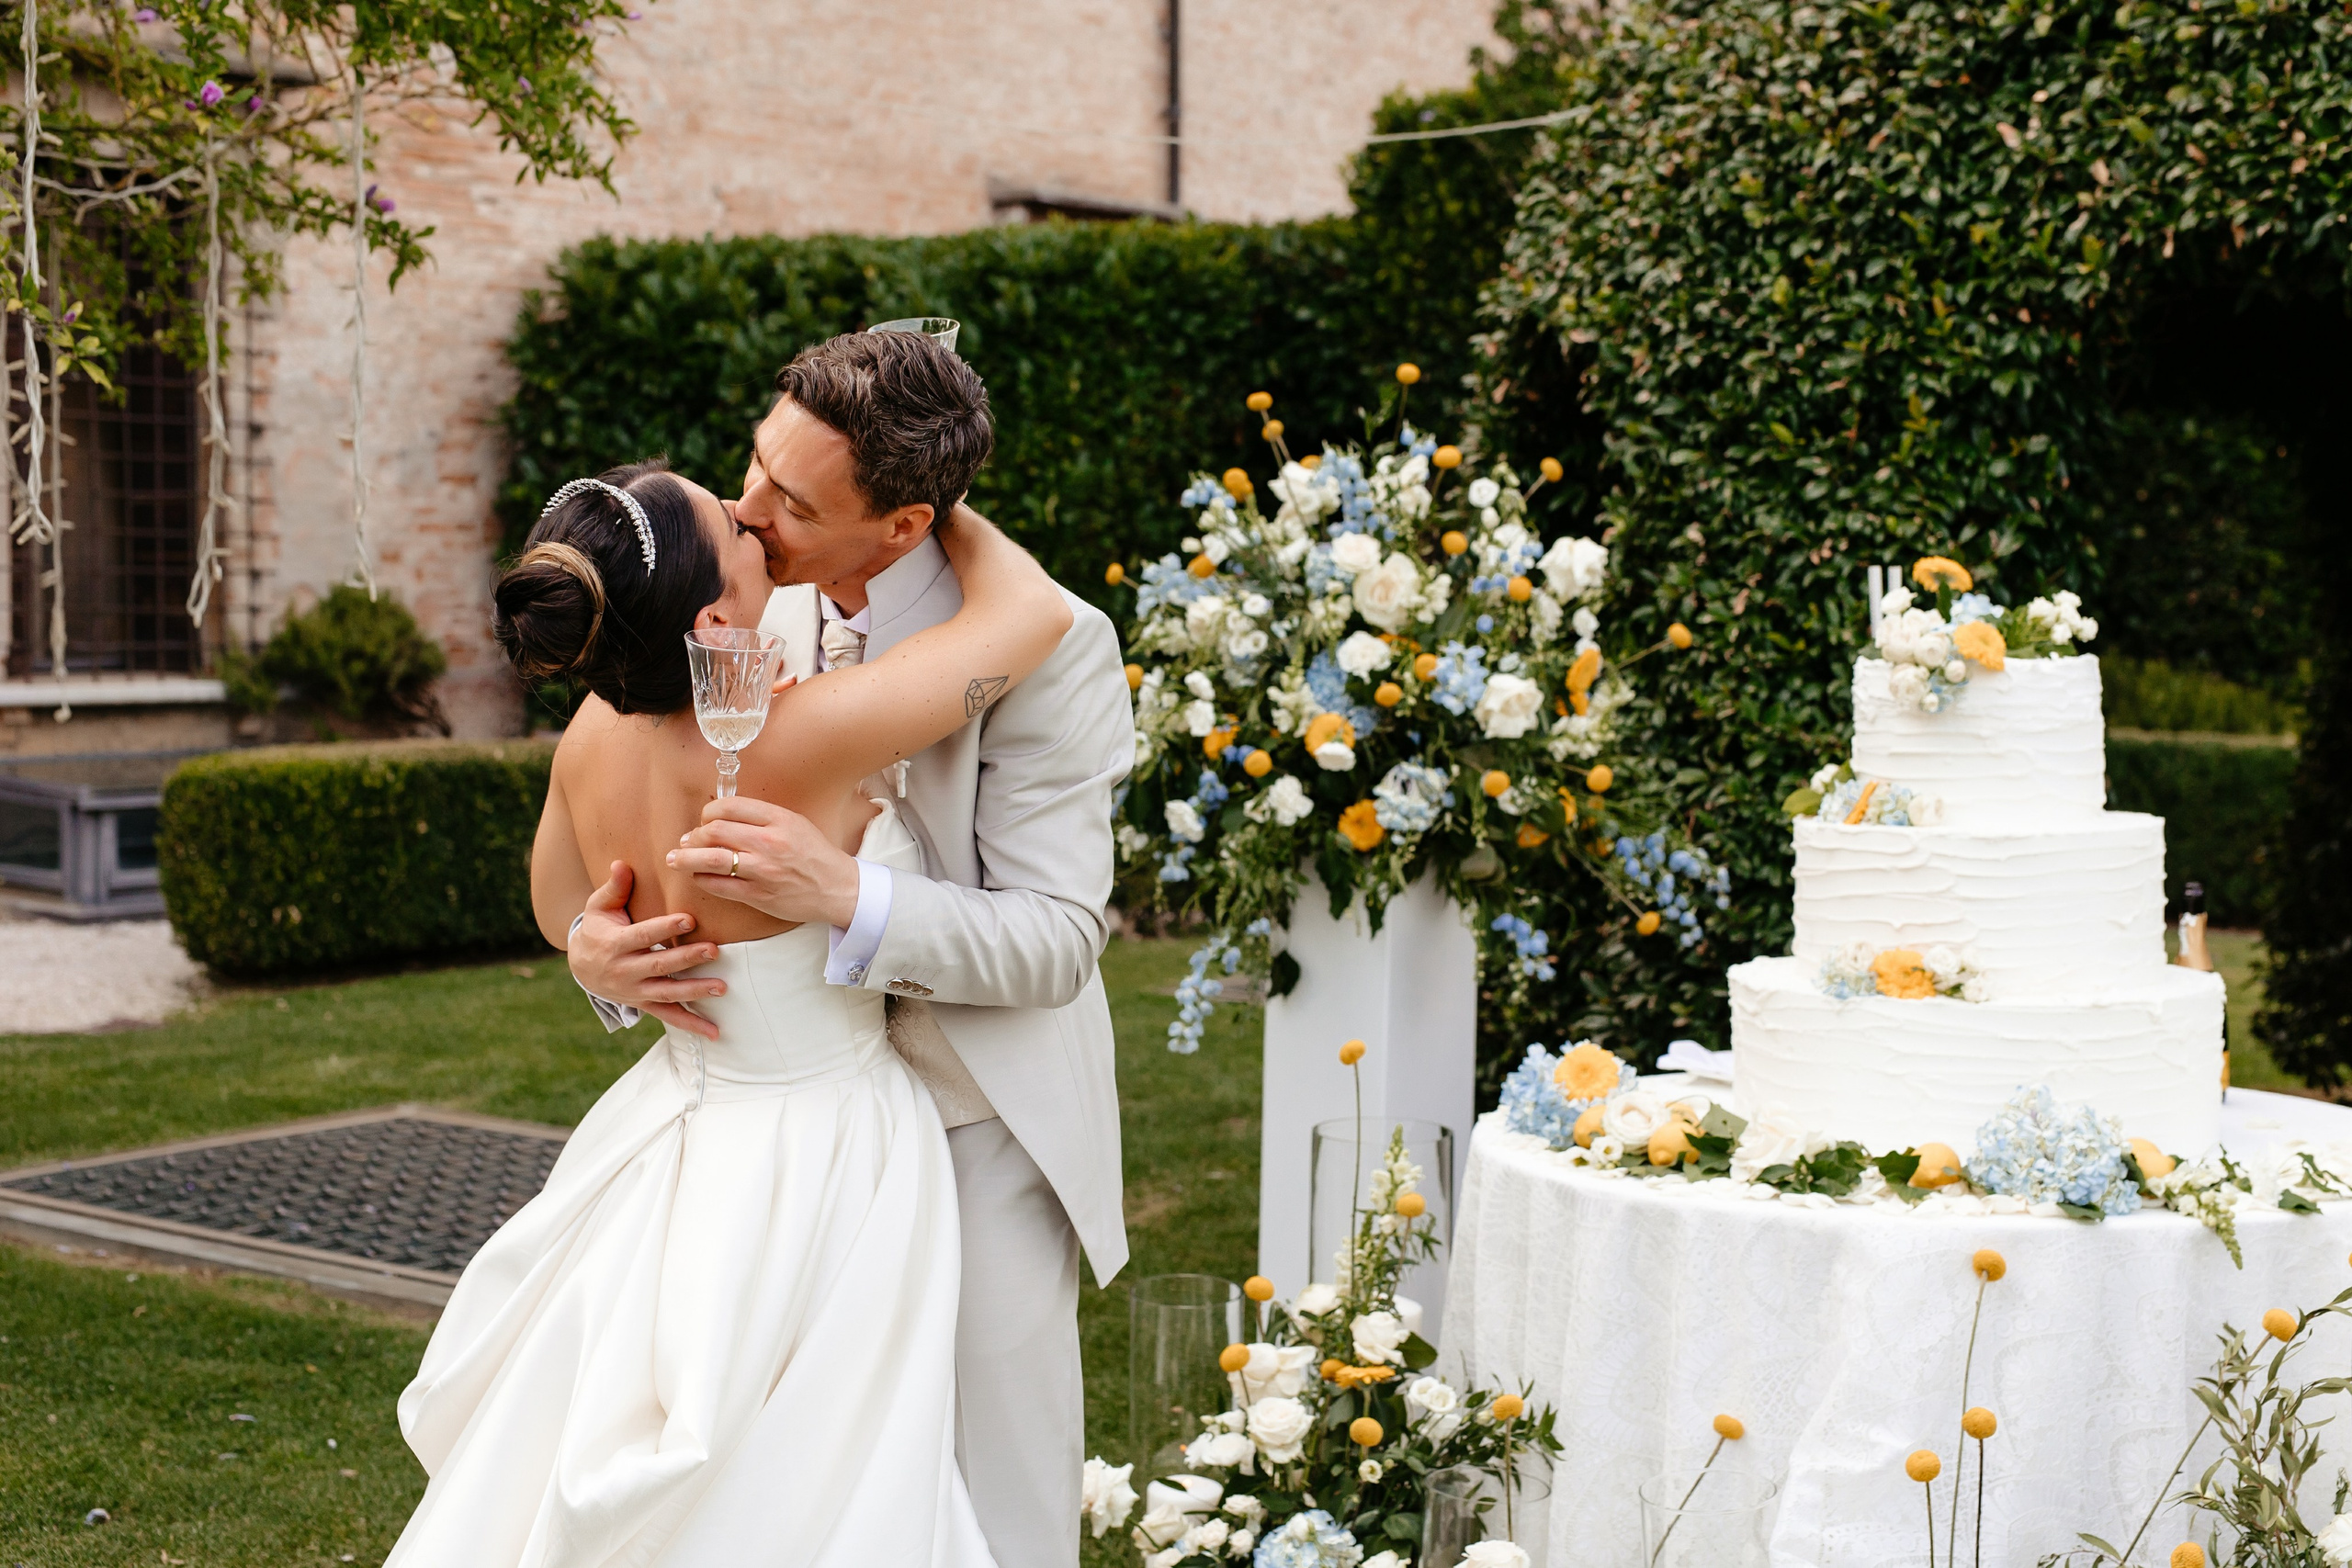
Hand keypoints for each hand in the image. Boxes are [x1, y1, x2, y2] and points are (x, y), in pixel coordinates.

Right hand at [567, 861, 724, 1039]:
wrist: (582, 967)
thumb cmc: (597, 928)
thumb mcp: (599, 907)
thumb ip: (614, 887)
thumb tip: (622, 863)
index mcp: (614, 944)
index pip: (642, 936)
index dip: (665, 928)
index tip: (689, 919)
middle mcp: (624, 971)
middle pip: (659, 965)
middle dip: (687, 959)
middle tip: (715, 950)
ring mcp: (635, 991)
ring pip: (667, 993)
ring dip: (695, 991)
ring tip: (722, 987)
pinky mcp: (644, 1004)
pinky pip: (670, 1016)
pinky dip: (692, 1025)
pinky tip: (716, 1032)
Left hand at [670, 797, 860, 927]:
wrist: (837, 887)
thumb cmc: (814, 854)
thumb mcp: (794, 823)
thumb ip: (761, 817)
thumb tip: (721, 818)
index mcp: (778, 819)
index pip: (729, 807)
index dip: (708, 812)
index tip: (704, 820)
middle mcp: (769, 842)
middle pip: (714, 831)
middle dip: (693, 836)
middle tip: (687, 841)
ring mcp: (763, 870)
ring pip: (711, 859)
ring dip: (686, 858)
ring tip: (675, 859)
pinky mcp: (758, 894)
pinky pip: (719, 885)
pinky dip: (702, 880)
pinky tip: (698, 877)